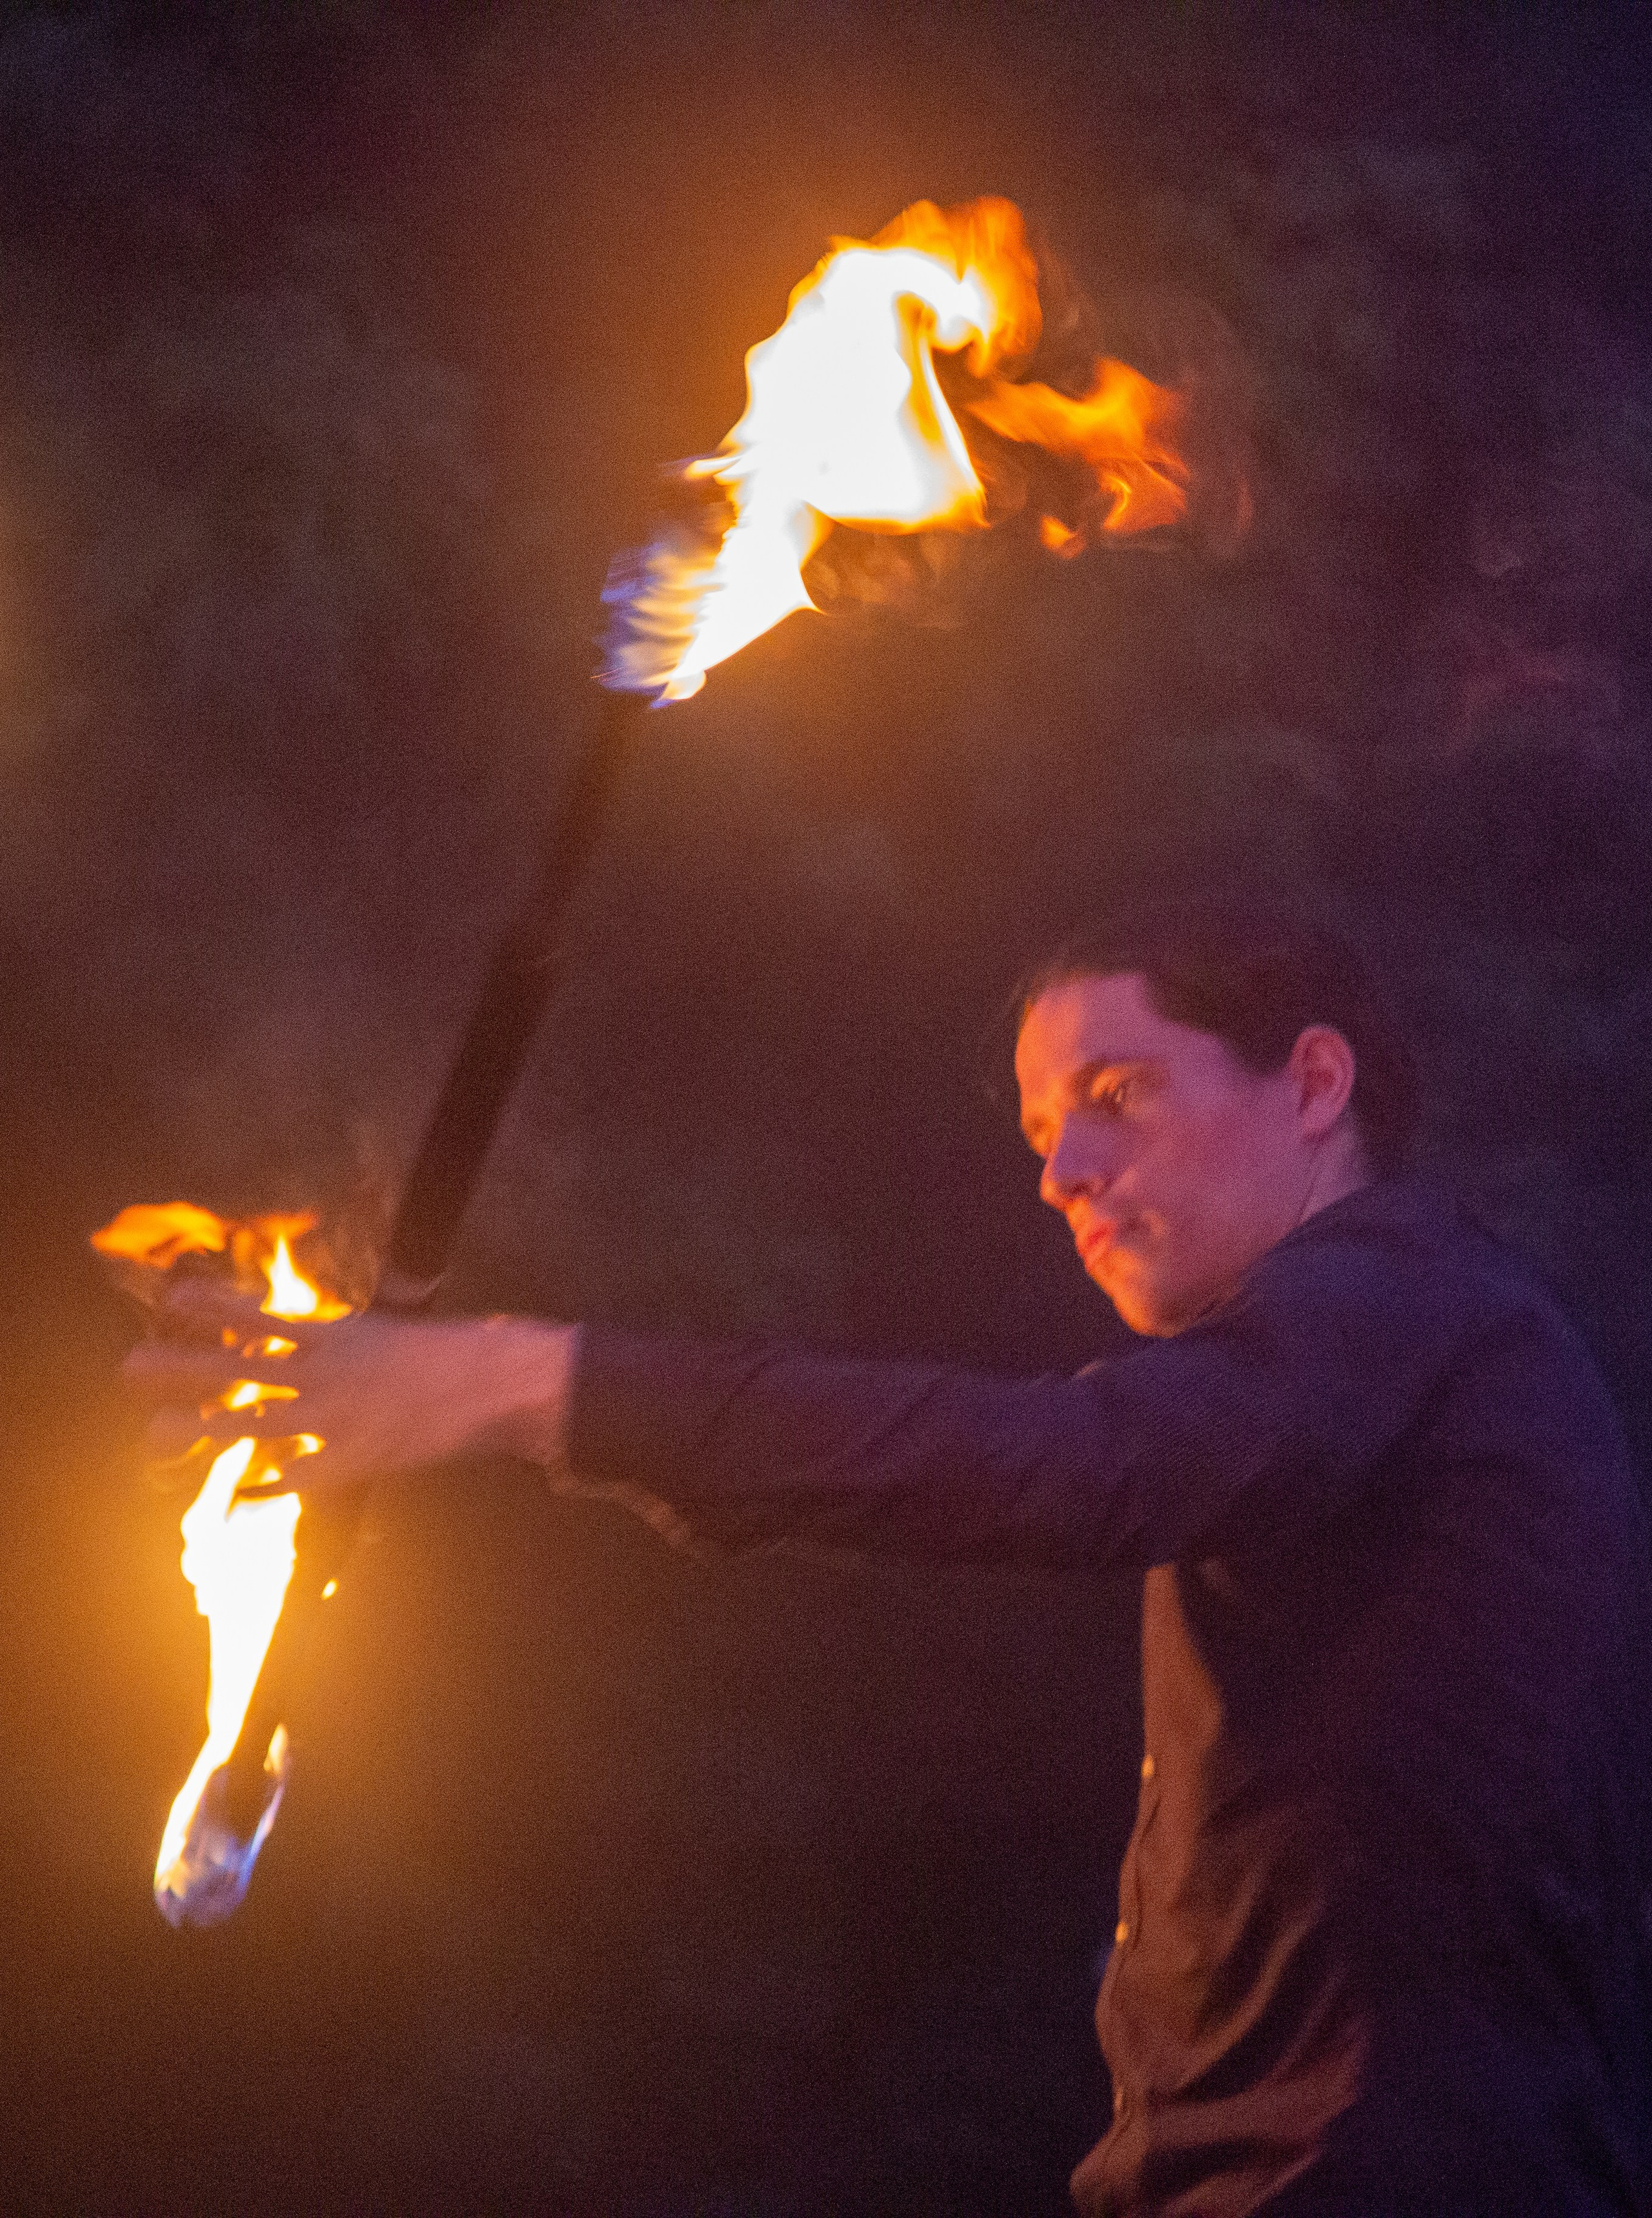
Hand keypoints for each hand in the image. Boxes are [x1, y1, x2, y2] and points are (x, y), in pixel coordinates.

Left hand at [123, 1281, 578, 1494]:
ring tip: (153, 1430)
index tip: (175, 1300)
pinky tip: (231, 1501)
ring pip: (250, 1420)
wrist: (492, 1381)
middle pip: (235, 1367)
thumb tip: (304, 1341)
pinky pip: (295, 1476)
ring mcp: (332, 1416)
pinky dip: (264, 1489)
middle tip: (130, 1366)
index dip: (213, 1309)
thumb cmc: (448, 1352)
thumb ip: (343, 1341)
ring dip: (198, 1425)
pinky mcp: (353, 1457)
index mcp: (333, 1332)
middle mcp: (321, 1370)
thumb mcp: (388, 1331)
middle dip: (180, 1367)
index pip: (259, 1317)